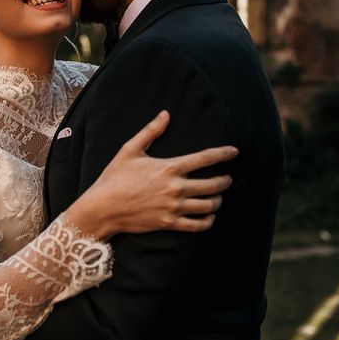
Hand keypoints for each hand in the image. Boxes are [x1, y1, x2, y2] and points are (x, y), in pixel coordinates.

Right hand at [65, 111, 237, 238]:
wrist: (103, 207)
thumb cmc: (115, 177)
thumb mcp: (129, 150)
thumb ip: (150, 131)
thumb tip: (165, 114)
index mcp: (169, 167)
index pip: (205, 158)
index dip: (224, 153)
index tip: (234, 152)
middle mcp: (176, 188)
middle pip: (213, 184)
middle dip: (225, 180)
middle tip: (227, 178)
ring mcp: (174, 207)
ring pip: (209, 205)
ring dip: (218, 200)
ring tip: (218, 197)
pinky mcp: (169, 222)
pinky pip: (197, 225)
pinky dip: (208, 221)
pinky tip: (209, 217)